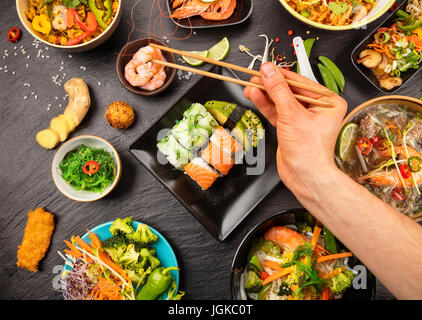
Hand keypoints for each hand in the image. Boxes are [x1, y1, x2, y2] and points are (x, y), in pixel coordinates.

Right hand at [244, 62, 346, 192]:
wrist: (305, 176)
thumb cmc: (309, 151)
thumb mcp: (292, 114)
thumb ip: (278, 90)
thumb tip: (269, 72)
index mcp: (328, 102)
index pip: (301, 82)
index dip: (281, 75)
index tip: (266, 68)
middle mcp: (317, 109)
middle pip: (289, 91)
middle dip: (270, 85)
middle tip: (255, 76)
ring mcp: (302, 119)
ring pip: (281, 101)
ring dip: (265, 94)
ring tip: (251, 86)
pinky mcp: (290, 127)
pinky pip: (277, 112)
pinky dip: (266, 105)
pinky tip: (255, 96)